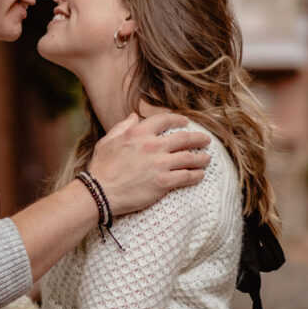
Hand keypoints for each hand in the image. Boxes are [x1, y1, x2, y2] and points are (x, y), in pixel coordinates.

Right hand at [87, 112, 210, 216]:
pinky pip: (186, 176)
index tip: (185, 122)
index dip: (178, 120)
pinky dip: (196, 175)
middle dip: (198, 138)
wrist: (100, 192)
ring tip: (207, 158)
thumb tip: (134, 116)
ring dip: (201, 158)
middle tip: (205, 140)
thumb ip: (122, 127)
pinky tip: (200, 175)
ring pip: (189, 158)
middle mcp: (152, 146)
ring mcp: (159, 164)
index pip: (165, 120)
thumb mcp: (107, 141)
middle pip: (183, 138)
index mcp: (138, 133)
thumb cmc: (101, 168)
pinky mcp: (163, 182)